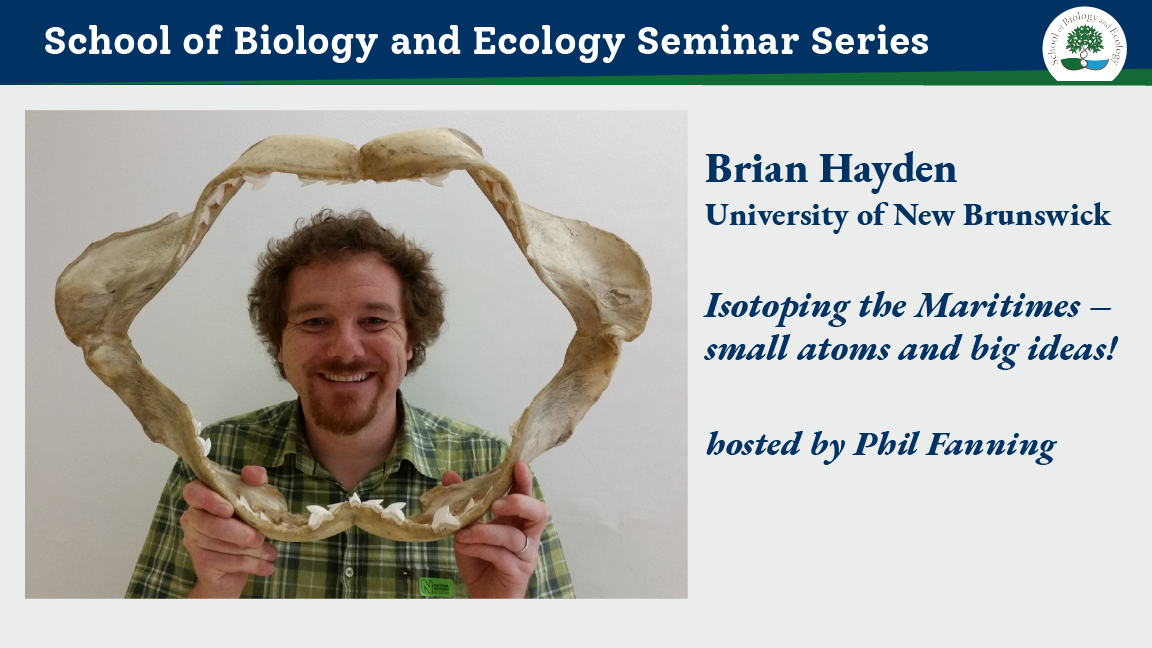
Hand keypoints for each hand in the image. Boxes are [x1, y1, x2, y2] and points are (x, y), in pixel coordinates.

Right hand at [181, 466, 277, 597]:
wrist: (233, 568)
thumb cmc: (244, 526)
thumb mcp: (255, 502)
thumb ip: (254, 483)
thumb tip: (253, 473)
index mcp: (202, 498)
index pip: (193, 492)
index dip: (209, 499)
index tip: (229, 509)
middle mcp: (192, 519)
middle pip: (212, 524)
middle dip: (240, 532)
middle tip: (261, 537)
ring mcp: (194, 542)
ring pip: (224, 545)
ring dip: (254, 550)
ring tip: (271, 553)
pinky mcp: (202, 563)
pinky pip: (229, 562)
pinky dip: (254, 564)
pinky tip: (267, 566)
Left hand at [444, 461, 547, 598]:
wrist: (482, 595)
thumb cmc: (480, 561)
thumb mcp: (467, 529)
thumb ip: (463, 505)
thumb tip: (449, 475)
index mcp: (517, 520)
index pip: (526, 495)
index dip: (525, 480)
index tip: (517, 465)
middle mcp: (528, 535)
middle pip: (539, 512)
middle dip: (519, 503)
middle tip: (496, 504)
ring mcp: (526, 554)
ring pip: (514, 536)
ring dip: (485, 532)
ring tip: (462, 534)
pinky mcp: (518, 571)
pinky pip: (502, 556)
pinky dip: (480, 549)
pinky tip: (464, 547)